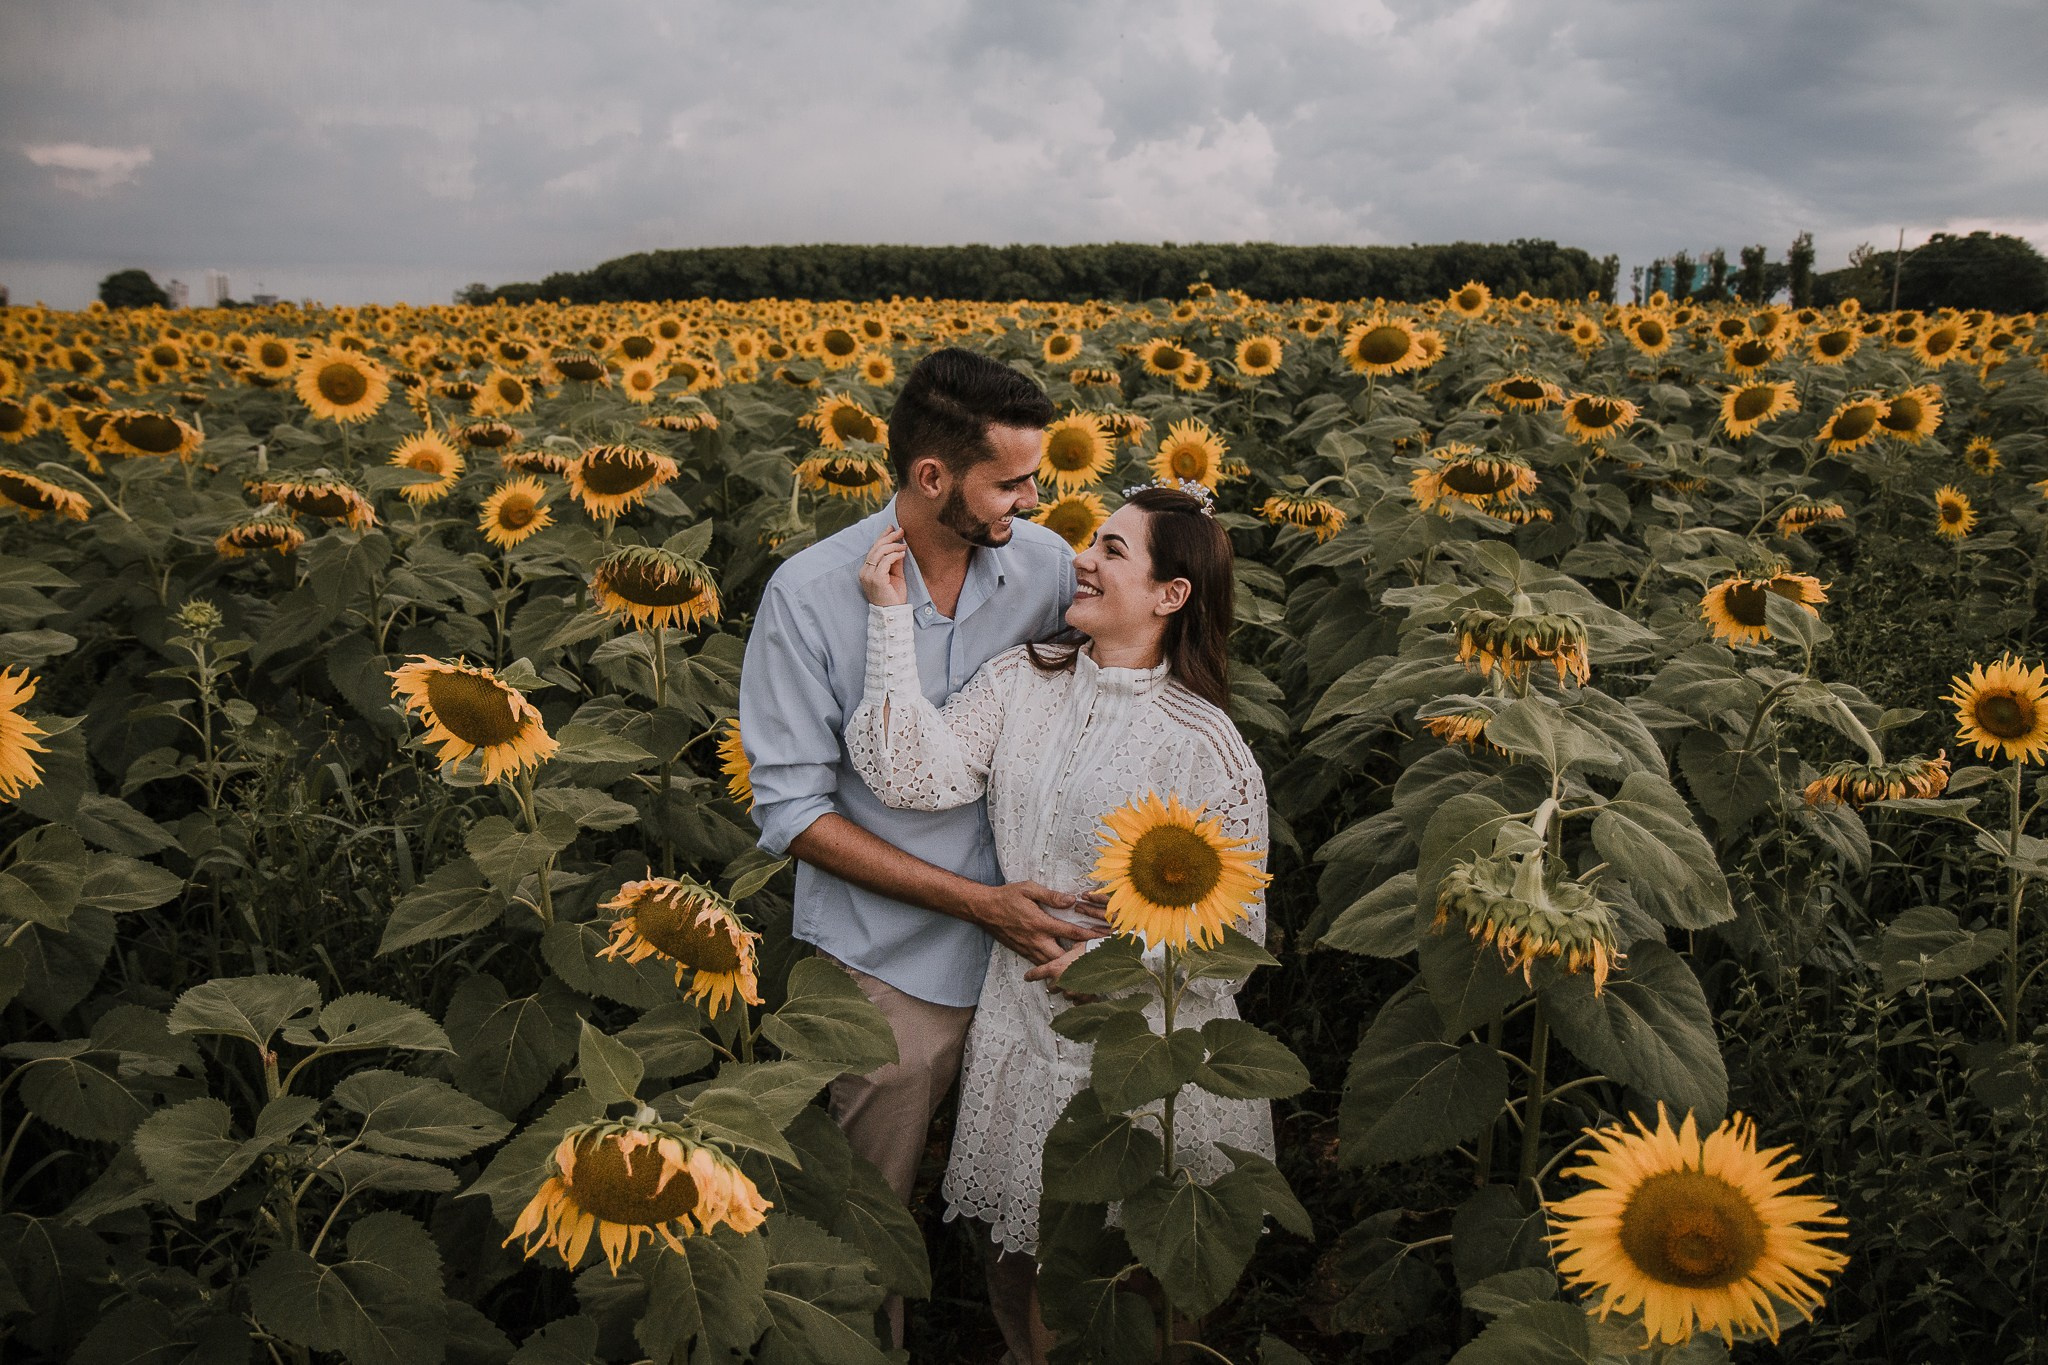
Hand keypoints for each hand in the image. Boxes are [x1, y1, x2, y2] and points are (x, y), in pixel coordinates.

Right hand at [859, 527, 908, 606]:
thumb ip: (895, 561)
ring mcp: (869, 575)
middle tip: (901, 531)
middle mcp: (865, 571)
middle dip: (889, 537)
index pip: (873, 549)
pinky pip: (885, 561)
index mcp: (867, 570)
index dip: (882, 536)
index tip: (891, 527)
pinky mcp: (876, 579)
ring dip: (894, 546)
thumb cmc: (893, 596)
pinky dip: (895, 555)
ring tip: (904, 546)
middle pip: (876, 548)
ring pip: (880, 552)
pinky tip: (903, 554)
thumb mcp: (895, 575)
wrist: (892, 613)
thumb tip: (899, 546)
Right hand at [967, 881, 1107, 965]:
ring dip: (1066, 965)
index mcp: (1040, 923)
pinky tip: (1063, 964)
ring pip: (1052, 964)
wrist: (984, 909)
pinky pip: (1041, 963)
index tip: (1103, 937)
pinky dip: (1053, 966)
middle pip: (1063, 957)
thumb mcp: (1029, 889)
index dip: (1089, 936)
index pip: (1070, 932)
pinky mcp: (1023, 952)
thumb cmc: (1007, 896)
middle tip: (1095, 957)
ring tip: (1083, 964)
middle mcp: (1036, 939)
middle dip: (1079, 958)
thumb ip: (1052, 895)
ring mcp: (1029, 949)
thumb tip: (1072, 899)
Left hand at [1024, 940, 1097, 1001]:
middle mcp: (1061, 980)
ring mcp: (1072, 991)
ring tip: (1079, 982)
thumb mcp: (1076, 946)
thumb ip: (1069, 952)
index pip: (1038, 973)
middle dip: (1057, 983)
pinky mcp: (1083, 998)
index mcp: (1056, 967)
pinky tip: (1086, 990)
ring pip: (1065, 995)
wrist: (1107, 960)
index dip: (1032, 976)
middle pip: (1051, 988)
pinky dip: (1081, 997)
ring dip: (1069, 990)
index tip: (1027, 977)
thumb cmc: (1092, 950)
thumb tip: (1069, 950)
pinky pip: (1078, 1002)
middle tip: (1065, 977)